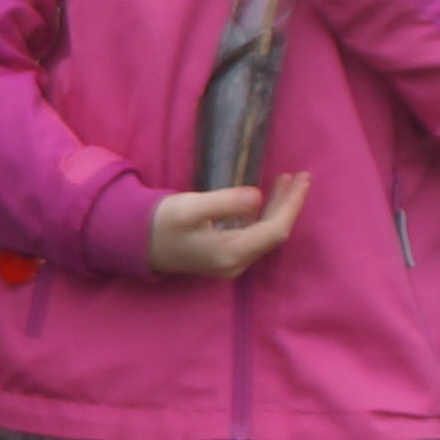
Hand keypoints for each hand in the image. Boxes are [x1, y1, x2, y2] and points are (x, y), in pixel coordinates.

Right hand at [146, 173, 308, 278]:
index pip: (275, 230)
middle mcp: (236, 263)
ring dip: (279, 208)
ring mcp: (231, 262)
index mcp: (231, 253)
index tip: (301, 180)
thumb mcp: (191, 208)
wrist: (137, 243)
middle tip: (302, 176)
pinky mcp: (225, 256)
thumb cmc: (162, 223)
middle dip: (290, 204)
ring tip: (287, 181)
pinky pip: (255, 236)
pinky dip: (265, 215)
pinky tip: (265, 199)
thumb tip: (257, 197)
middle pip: (275, 234)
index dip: (291, 205)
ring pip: (266, 235)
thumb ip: (225, 202)